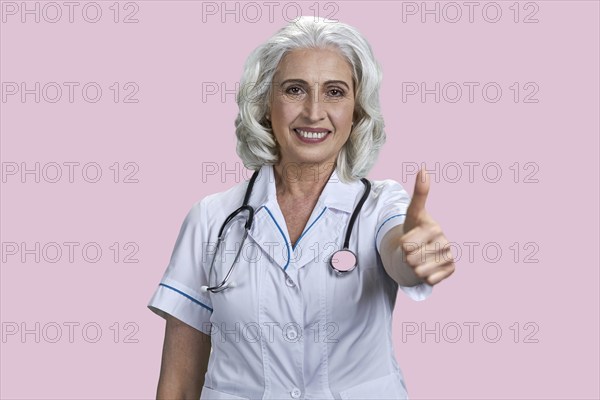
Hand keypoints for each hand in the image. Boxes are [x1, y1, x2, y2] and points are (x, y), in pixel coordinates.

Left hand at [400, 168, 454, 285]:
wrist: (423, 248)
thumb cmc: (415, 229)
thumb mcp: (412, 213)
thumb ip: (419, 194)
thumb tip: (424, 169)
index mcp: (434, 228)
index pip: (405, 244)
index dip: (402, 243)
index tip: (409, 237)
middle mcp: (445, 242)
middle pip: (411, 258)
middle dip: (408, 256)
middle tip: (414, 249)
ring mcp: (449, 257)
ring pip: (418, 271)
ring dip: (415, 267)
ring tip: (420, 257)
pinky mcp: (451, 270)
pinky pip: (429, 280)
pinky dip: (425, 277)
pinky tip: (428, 267)